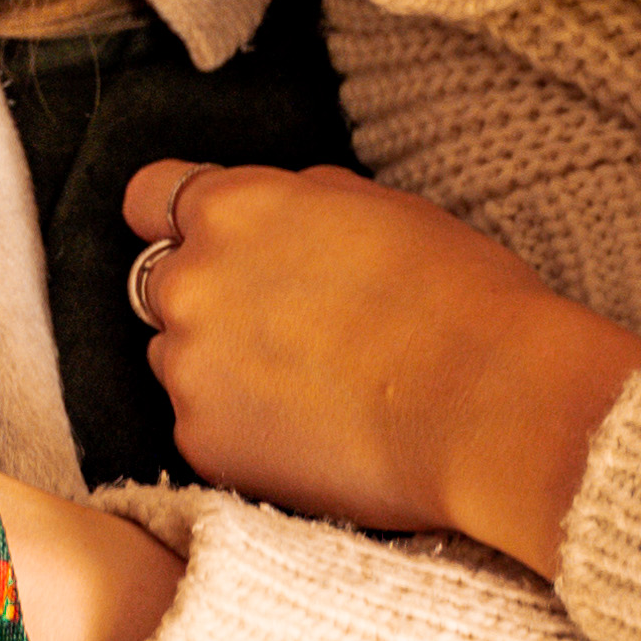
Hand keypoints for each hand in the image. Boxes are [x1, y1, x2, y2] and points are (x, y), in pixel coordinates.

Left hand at [120, 160, 640, 570]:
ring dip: (225, 370)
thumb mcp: (377, 208)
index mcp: (232, 209)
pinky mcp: (202, 444)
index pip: (149, 196)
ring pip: (182, 362)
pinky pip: (206, 428)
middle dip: (212, 302)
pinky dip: (246, 432)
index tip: (210, 244)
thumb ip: (295, 205)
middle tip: (293, 330)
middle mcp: (190, 283)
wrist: (491, 406)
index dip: (179, 220)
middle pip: (165, 287)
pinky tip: (318, 433)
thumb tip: (268, 215)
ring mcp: (189, 369)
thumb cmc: (459, 297)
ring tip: (317, 389)